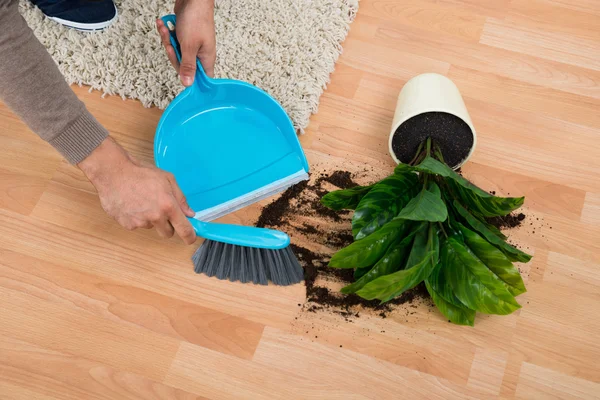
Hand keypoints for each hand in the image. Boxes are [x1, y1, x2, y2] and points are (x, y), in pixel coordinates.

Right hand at [78, 137, 196, 244]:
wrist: (113, 172)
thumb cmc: (141, 172)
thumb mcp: (167, 179)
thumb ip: (180, 198)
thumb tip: (189, 213)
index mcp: (168, 206)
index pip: (184, 229)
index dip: (189, 237)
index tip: (190, 238)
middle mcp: (155, 217)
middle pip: (167, 233)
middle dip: (168, 225)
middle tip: (162, 211)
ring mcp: (140, 222)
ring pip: (151, 227)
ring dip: (150, 219)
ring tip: (142, 201)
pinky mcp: (127, 224)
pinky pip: (137, 225)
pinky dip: (136, 218)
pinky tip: (132, 204)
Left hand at [156, 0, 215, 84]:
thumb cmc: (196, 19)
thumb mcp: (189, 46)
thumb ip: (188, 66)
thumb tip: (188, 84)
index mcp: (206, 59)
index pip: (199, 79)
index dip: (189, 79)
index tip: (180, 73)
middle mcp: (200, 54)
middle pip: (182, 65)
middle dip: (172, 53)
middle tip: (170, 44)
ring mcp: (192, 46)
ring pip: (176, 52)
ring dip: (167, 40)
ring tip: (165, 29)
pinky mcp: (184, 37)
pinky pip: (173, 42)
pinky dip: (167, 33)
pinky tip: (164, 25)